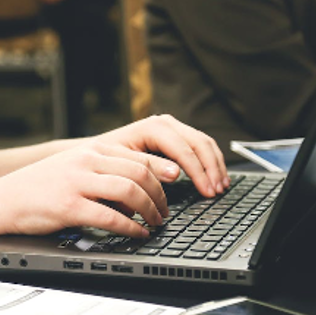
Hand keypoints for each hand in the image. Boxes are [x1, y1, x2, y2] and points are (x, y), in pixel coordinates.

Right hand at [0, 141, 170, 237]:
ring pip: (129, 191)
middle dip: (160, 195)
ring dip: (150, 210)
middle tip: (165, 211)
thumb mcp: (73, 166)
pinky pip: (110, 216)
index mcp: (91, 150)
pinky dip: (130, 227)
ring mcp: (77, 182)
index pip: (137, 157)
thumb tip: (137, 188)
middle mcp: (86, 161)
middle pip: (139, 173)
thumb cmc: (40, 186)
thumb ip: (102, 170)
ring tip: (156, 222)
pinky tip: (137, 233)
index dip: (161, 173)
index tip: (173, 186)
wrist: (4, 199)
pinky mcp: (69, 206)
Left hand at [94, 115, 229, 196]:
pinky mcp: (175, 136)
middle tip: (217, 192)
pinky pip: (200, 146)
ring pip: (204, 143)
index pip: (184, 149)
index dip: (199, 172)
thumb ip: (148, 167)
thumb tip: (176, 174)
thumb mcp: (123, 164)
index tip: (207, 191)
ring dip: (215, 166)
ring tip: (221, 187)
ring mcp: (172, 128)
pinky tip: (215, 178)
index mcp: (153, 127)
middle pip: (200, 143)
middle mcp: (165, 123)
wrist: (94, 152)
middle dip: (211, 169)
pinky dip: (211, 162)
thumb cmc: (105, 160)